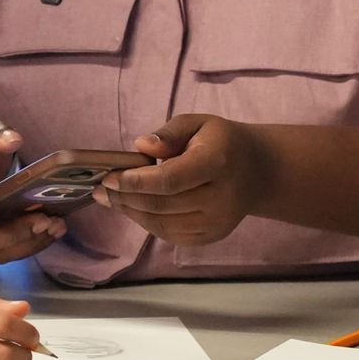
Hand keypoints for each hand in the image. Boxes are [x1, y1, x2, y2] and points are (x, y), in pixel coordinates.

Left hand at [96, 113, 267, 245]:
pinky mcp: (211, 236)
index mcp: (217, 162)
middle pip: (162, 205)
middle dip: (125, 198)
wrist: (258, 171)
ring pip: (163, 225)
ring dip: (131, 213)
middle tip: (100, 189)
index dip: (135, 181)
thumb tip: (140, 146)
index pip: (170, 179)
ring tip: (109, 199)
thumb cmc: (221, 142)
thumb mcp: (198, 123)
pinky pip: (171, 235)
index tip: (108, 176)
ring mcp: (218, 223)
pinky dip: (147, 223)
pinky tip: (132, 208)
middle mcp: (221, 198)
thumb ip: (168, 133)